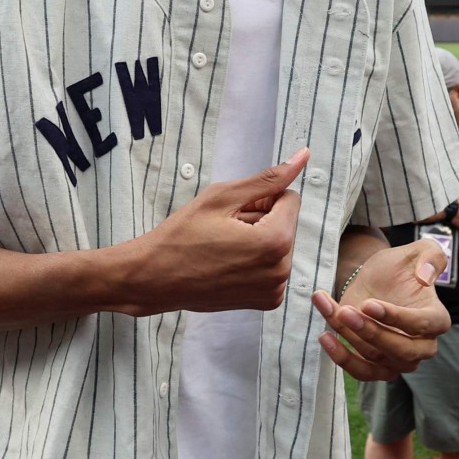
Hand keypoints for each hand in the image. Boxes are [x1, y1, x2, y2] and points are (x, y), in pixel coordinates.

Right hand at [128, 151, 307, 314]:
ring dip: (258, 240)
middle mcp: (281, 270)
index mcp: (275, 241)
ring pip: (279, 245)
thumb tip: (303, 156)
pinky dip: (255, 261)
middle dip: (261, 219)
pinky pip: (272, 267)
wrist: (155, 280)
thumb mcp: (223, 197)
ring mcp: (275, 290)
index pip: (290, 199)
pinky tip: (227, 264)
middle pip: (286, 223)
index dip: (262, 198)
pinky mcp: (267, 301)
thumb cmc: (182, 236)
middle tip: (224, 230)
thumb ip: (268, 179)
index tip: (234, 210)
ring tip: (224, 248)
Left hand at [313, 240, 448, 381]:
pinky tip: (325, 336)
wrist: (372, 282)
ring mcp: (399, 361)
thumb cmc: (398, 268)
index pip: (424, 325)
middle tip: (346, 311)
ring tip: (333, 313)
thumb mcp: (418, 250)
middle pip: (402, 351)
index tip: (369, 304)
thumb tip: (426, 277)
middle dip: (372, 333)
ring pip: (377, 360)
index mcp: (437, 319)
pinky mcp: (376, 367)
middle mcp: (423, 346)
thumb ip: (431, 256)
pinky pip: (361, 371)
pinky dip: (341, 357)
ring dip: (352, 339)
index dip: (397, 318)